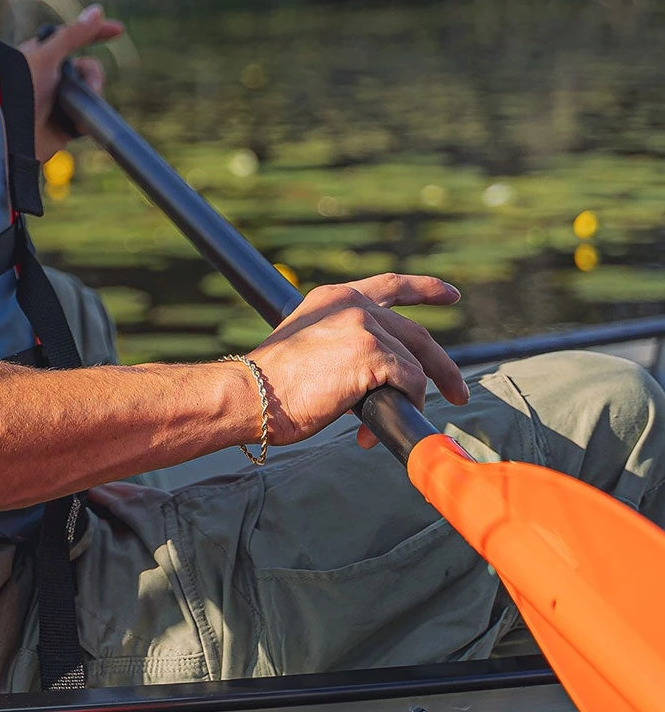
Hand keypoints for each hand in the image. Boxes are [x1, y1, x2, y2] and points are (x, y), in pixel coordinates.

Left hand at [18, 4, 124, 161]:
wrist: (8, 135)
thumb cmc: (18, 89)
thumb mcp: (46, 57)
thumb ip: (73, 35)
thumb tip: (97, 11)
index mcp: (42, 55)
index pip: (74, 38)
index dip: (96, 32)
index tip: (118, 29)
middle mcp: (51, 76)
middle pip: (88, 67)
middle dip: (93, 75)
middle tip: (91, 85)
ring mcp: (59, 100)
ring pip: (90, 91)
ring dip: (91, 97)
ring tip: (78, 109)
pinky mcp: (65, 125)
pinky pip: (87, 117)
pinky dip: (87, 120)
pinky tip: (79, 124)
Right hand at [245, 274, 468, 449]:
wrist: (253, 393)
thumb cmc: (273, 383)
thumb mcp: (310, 344)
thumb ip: (346, 344)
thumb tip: (383, 376)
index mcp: (335, 296)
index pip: (391, 285)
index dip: (426, 289)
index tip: (451, 295)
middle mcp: (352, 304)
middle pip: (415, 333)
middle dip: (443, 366)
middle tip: (458, 393)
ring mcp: (365, 326)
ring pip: (413, 366)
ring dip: (403, 400)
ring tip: (373, 427)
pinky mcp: (373, 354)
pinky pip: (410, 384)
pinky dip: (403, 407)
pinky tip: (373, 426)